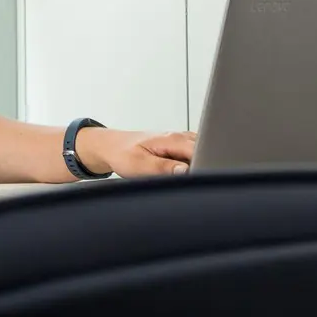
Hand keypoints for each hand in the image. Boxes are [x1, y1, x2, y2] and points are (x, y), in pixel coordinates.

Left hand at [78, 128, 196, 178]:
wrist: (112, 147)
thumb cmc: (122, 155)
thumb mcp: (140, 165)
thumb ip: (164, 168)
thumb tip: (185, 171)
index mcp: (173, 139)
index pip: (202, 151)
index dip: (203, 167)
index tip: (195, 178)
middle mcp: (180, 137)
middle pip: (205, 152)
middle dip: (201, 168)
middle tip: (182, 179)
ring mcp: (180, 141)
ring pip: (200, 155)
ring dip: (194, 167)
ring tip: (173, 173)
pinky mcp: (178, 147)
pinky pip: (193, 156)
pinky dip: (190, 165)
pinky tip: (176, 172)